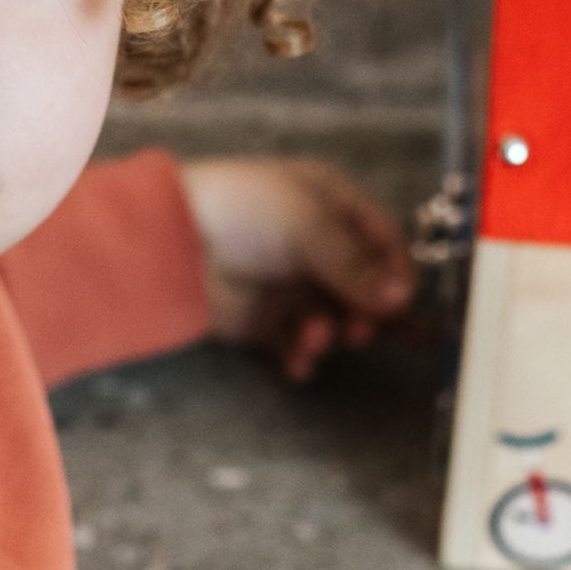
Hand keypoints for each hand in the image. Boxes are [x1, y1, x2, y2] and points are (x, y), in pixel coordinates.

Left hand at [174, 155, 417, 381]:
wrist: (170, 240)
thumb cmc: (240, 210)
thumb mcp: (308, 225)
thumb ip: (355, 265)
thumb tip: (400, 298)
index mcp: (331, 206)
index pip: (382, 243)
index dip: (395, 274)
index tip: (400, 304)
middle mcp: (315, 246)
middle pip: (362, 289)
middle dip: (365, 314)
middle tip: (360, 331)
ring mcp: (289, 283)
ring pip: (332, 320)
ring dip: (330, 334)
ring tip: (313, 338)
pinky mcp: (264, 319)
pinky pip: (296, 344)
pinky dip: (301, 355)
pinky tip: (297, 363)